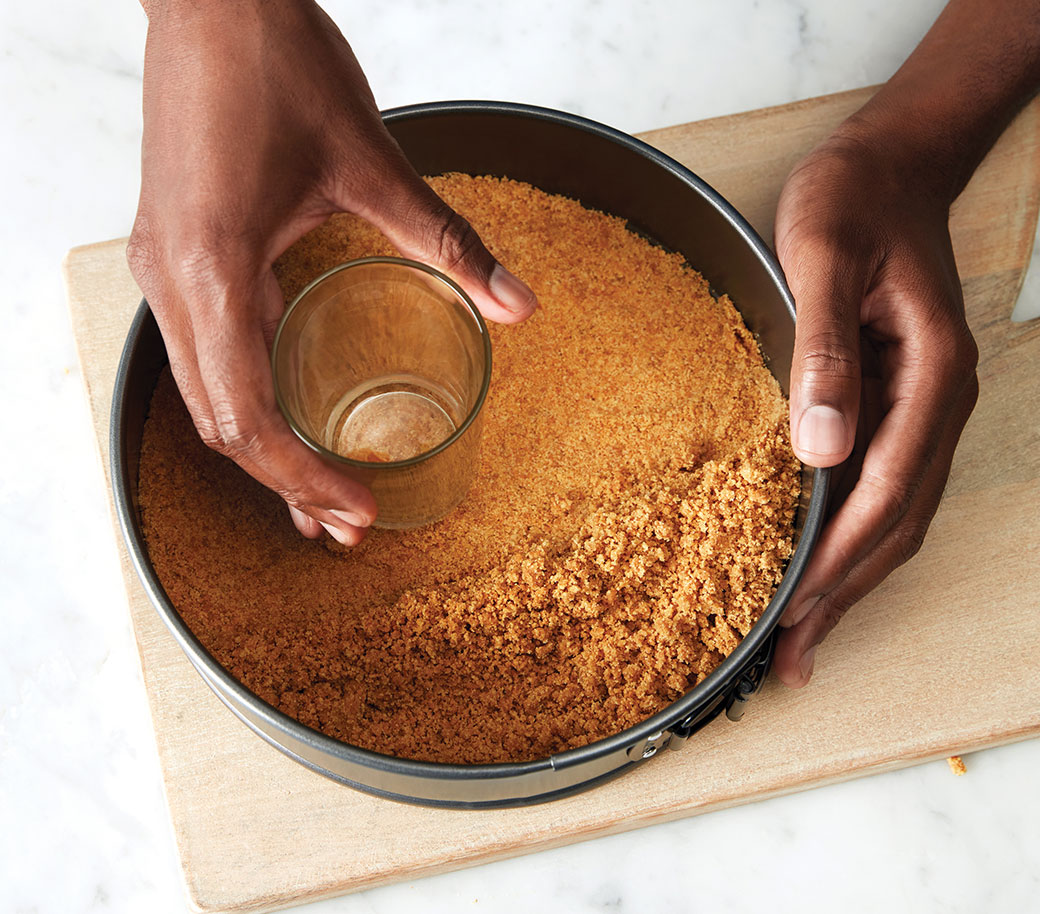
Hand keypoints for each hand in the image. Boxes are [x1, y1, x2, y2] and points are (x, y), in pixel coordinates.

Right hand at [127, 0, 536, 544]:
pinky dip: (249, 401)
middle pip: (219, 423)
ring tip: (322, 496)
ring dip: (264, 452)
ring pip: (204, 396)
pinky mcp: (174, 254)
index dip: (301, 479)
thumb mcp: (370, 161)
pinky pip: (204, 354)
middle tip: (348, 525)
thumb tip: (519, 303)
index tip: (356, 513)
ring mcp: (162, 269)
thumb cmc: (275, 62)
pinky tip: (291, 423)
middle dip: (283, 483)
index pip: (247, 415)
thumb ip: (448, 241)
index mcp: (212, 266)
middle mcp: (170, 281)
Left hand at [772, 124, 978, 686]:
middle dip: (846, 591)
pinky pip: (879, 481)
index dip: (843, 557)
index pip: (888, 489)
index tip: (800, 610)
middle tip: (794, 655)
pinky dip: (848, 532)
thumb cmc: (855, 199)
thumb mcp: (824, 258)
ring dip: (851, 575)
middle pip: (899, 520)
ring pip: (895, 512)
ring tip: (804, 633)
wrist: (890, 164)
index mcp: (932, 373)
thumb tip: (822, 450)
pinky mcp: (896, 400)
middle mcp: (938, 401)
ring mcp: (922, 405)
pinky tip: (817, 559)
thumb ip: (826, 351)